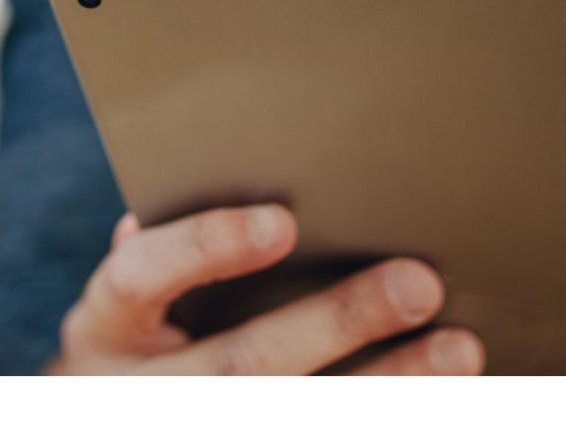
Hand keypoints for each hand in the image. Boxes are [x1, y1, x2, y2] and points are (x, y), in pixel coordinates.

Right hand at [48, 204, 483, 374]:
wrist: (111, 414)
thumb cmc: (138, 337)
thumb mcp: (130, 297)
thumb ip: (167, 243)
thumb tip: (225, 167)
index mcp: (105, 326)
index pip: (141, 276)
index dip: (207, 247)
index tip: (284, 222)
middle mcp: (137, 389)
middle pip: (241, 364)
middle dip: (337, 323)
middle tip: (419, 282)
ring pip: (291, 412)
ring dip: (388, 385)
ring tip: (459, 349)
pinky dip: (384, 411)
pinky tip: (444, 395)